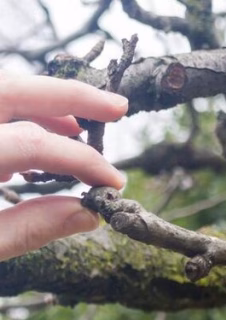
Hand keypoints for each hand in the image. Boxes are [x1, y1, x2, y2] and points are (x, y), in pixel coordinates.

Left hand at [0, 71, 128, 260]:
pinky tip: (41, 137)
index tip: (114, 183)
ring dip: (43, 104)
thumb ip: (29, 227)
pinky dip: (16, 115)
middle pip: (11, 89)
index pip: (32, 143)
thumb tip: (87, 214)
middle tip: (118, 107)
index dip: (80, 160)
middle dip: (70, 95)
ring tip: (81, 127)